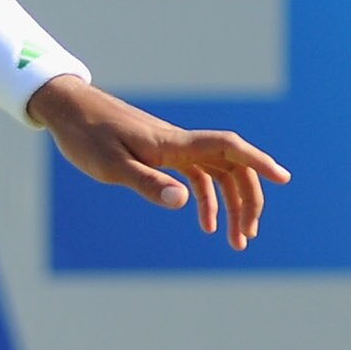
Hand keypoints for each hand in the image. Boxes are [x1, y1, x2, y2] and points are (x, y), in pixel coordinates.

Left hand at [26, 76, 289, 250]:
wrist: (67, 110)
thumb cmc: (84, 135)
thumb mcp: (110, 165)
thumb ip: (146, 182)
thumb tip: (182, 202)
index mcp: (174, 144)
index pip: (228, 148)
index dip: (258, 162)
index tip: (283, 179)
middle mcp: (181, 143)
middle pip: (231, 168)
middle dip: (247, 201)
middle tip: (247, 238)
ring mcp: (174, 149)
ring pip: (218, 174)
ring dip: (231, 205)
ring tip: (235, 240)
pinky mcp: (162, 154)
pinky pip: (197, 176)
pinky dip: (207, 199)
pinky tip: (206, 224)